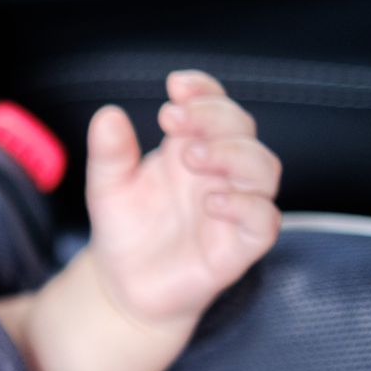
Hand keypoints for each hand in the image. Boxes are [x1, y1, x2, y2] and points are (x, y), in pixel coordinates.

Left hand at [85, 70, 280, 328]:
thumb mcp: (107, 187)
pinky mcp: (240, 246)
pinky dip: (246, 205)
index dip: (205, 90)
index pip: (214, 107)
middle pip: (241, 130)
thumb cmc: (126, 229)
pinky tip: (213, 200)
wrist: (125, 285)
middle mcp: (218, 173)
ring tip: (190, 156)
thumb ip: (109, 153)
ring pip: (262, 169)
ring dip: (232, 154)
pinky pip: (263, 221)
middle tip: (174, 119)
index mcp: (189, 148)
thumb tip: (108, 114)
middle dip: (214, 116)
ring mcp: (234, 207)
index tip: (177, 85)